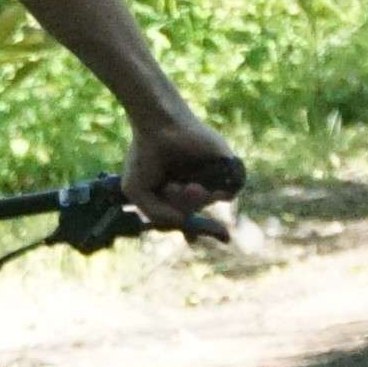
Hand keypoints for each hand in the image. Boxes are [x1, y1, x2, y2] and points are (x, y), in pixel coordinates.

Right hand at [125, 114, 245, 221]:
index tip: (197, 240)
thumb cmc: (144, 154)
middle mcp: (197, 187)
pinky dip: (214, 194)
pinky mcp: (227, 167)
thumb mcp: (138, 191)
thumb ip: (157, 215)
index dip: (198, 231)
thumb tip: (183, 222)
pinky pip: (229, 192)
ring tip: (178, 185)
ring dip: (190, 201)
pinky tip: (195, 185)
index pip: (192, 220)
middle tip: (171, 189)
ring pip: (208, 204)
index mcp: (178, 194)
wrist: (157, 125)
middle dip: (179, 208)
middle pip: (194, 214)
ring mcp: (212, 178)